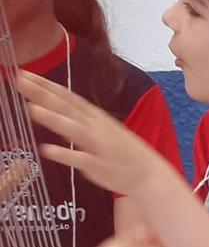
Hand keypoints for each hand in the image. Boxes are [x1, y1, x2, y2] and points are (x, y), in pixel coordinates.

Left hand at [18, 70, 175, 198]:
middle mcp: (96, 128)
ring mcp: (98, 147)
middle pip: (67, 108)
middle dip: (43, 94)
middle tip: (20, 80)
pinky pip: (81, 160)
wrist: (150, 174)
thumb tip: (54, 109)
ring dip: (54, 119)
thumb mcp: (102, 129)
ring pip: (74, 130)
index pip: (68, 97)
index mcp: (95, 118)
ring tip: (31, 109)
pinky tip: (47, 150)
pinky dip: (65, 154)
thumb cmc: (124, 152)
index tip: (25, 73)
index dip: (46, 85)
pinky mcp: (100, 167)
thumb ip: (78, 119)